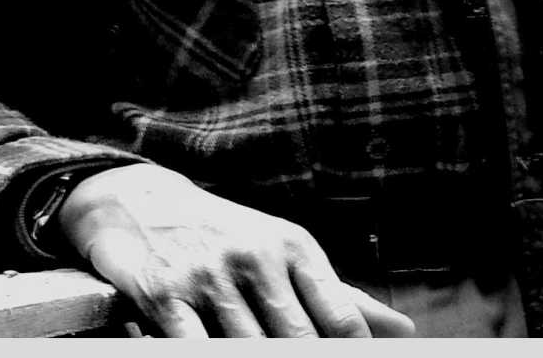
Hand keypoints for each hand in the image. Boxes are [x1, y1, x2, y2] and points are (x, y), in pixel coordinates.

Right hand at [58, 163, 415, 337]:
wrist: (137, 200)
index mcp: (292, 246)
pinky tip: (216, 357)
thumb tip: (404, 332)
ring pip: (249, 352)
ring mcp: (208, 274)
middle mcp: (254, 255)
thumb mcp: (281, 250)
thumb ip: (338, 296)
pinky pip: (197, 350)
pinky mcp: (165, 293)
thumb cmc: (224, 234)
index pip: (342, 322)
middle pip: (299, 347)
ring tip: (253, 357)